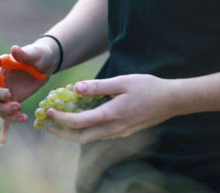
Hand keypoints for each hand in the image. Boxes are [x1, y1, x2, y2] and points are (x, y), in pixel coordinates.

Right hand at [0, 39, 57, 144]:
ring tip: (23, 116)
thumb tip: (13, 49)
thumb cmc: (39, 55)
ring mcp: (5, 94)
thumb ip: (24, 54)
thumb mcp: (34, 53)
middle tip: (17, 106)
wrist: (47, 63)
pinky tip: (3, 141)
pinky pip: (6, 117)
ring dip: (8, 116)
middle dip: (1, 106)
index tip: (8, 94)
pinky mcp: (13, 102)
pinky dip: (4, 128)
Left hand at [46, 74, 178, 143]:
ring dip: (73, 133)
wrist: (171, 101)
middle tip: (48, 125)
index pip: (79, 122)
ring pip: (90, 138)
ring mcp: (119, 133)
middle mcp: (113, 129)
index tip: (50, 111)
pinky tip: (83, 119)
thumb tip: (76, 88)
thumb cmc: (148, 88)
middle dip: (62, 133)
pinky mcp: (123, 132)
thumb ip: (98, 86)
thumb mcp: (122, 82)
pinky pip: (99, 135)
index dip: (61, 118)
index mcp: (111, 115)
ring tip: (61, 123)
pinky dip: (86, 130)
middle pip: (81, 138)